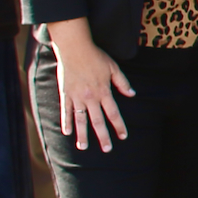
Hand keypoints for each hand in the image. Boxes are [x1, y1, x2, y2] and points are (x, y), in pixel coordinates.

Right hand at [53, 36, 134, 151]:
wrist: (74, 48)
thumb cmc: (95, 56)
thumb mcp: (113, 67)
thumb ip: (123, 83)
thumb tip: (132, 95)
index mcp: (104, 92)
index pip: (113, 113)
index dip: (119, 125)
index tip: (123, 136)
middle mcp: (91, 97)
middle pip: (98, 121)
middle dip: (103, 136)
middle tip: (107, 149)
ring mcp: (77, 97)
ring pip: (80, 120)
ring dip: (82, 135)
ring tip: (83, 147)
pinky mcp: (65, 94)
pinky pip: (65, 111)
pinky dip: (66, 122)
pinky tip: (67, 133)